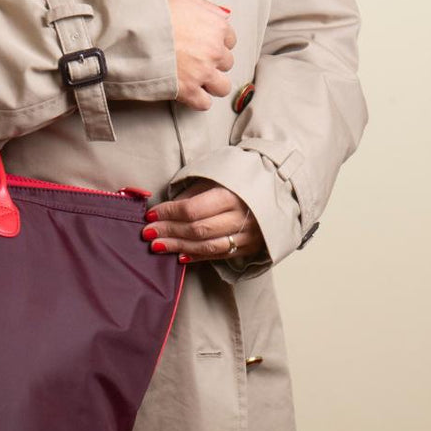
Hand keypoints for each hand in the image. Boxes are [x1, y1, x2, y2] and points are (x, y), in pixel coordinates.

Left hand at [141, 178, 265, 263]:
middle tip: (148, 233)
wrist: (283, 188)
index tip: (151, 214)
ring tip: (157, 246)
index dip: (169, 213)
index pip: (193, 209)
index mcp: (233, 194)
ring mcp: (247, 235)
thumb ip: (196, 190)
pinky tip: (180, 256)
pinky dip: (198, 256)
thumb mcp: (221, 173)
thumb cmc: (245, 177)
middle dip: (169, 232)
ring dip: (178, 247)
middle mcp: (241, 217)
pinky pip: (219, 255)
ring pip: (206, 246)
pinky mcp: (250, 247)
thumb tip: (169, 205)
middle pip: (197, 229)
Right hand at [165, 0, 235, 109]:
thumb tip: (218, 15)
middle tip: (198, 63)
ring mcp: (202, 72)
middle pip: (226, 63)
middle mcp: (214, 50)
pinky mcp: (188, 91)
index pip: (230, 40)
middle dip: (214, 63)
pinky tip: (191, 95)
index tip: (206, 47)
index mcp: (216, 26)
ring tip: (199, 82)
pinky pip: (204, 103)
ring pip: (222, 87)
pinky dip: (199, 101)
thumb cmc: (155, 13)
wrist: (136, 33)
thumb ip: (204, 8)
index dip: (217, 44)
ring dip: (213, 85)